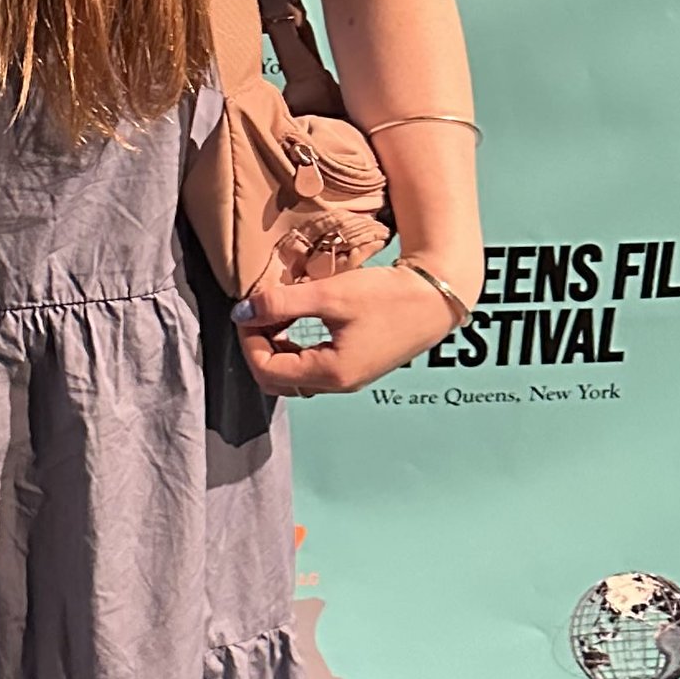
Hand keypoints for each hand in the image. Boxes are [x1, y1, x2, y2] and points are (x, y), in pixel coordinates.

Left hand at [233, 262, 462, 397]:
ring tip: (277, 314)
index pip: (266, 370)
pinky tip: (298, 319)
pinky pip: (312, 366)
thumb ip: (282, 304)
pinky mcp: (355, 367)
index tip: (248, 310)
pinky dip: (295, 347)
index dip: (248, 340)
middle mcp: (337, 384)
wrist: (436, 297)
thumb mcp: (330, 294)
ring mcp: (348, 379)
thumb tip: (243, 311)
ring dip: (276, 347)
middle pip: (276, 380)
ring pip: (293, 375)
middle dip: (259, 347)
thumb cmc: (388, 296)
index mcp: (330, 373)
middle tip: (258, 314)